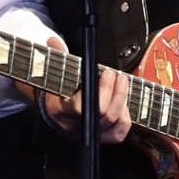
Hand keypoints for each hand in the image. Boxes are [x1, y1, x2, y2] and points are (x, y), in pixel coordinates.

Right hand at [16, 38, 132, 143]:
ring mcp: (88, 132)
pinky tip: (124, 101)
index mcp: (59, 110)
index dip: (97, 91)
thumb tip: (53, 41)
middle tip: (114, 74)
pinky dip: (125, 117)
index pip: (79, 106)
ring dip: (121, 98)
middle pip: (101, 114)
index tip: (105, 72)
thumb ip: (56, 56)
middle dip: (113, 91)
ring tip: (122, 81)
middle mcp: (73, 125)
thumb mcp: (53, 71)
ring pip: (111, 120)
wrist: (55, 111)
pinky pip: (118, 134)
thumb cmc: (56, 88)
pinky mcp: (100, 137)